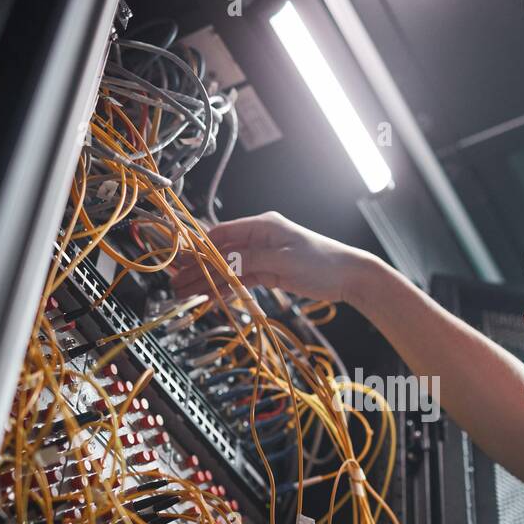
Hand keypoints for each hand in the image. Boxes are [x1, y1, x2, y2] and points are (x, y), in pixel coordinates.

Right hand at [169, 211, 380, 304]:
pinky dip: (226, 289)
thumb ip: (250, 260)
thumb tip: (221, 262)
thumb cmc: (321, 261)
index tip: (180, 262)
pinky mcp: (269, 273)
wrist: (348, 276)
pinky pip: (241, 280)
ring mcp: (263, 256)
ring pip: (228, 269)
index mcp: (261, 226)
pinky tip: (210, 298)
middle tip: (175, 284)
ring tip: (186, 295)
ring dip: (208, 282)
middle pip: (221, 253)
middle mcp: (259, 239)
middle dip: (198, 268)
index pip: (222, 234)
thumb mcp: (283, 259)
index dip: (199, 249)